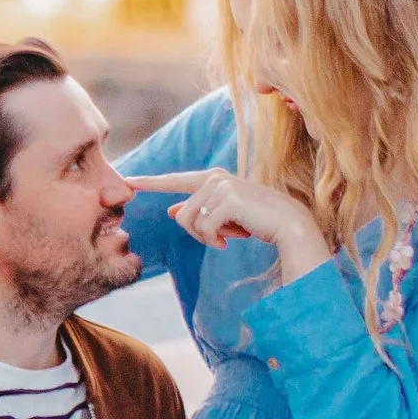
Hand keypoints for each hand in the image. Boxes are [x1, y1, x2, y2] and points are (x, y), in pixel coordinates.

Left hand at [127, 169, 334, 284]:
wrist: (288, 225)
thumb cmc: (258, 221)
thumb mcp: (224, 217)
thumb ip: (198, 211)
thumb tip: (172, 212)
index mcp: (213, 178)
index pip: (175, 180)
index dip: (151, 182)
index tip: (128, 180)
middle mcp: (215, 177)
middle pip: (183, 214)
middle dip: (197, 233)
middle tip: (220, 240)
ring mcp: (221, 186)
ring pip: (191, 222)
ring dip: (207, 238)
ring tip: (229, 238)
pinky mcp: (227, 199)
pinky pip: (204, 229)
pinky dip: (214, 240)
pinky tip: (231, 241)